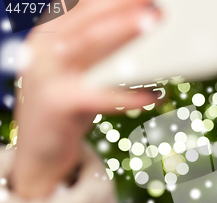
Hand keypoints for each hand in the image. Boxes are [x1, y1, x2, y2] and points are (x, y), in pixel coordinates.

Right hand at [10, 0, 160, 198]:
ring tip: (154, 22)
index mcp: (50, 37)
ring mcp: (47, 76)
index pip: (84, 9)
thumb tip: (142, 29)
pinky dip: (129, 95)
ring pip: (91, 46)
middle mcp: (44, 50)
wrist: (39, 152)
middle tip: (156, 4)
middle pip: (89, 22)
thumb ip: (101, 50)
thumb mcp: (79, 72)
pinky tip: (154, 94)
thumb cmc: (69, 106)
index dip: (114, 0)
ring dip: (125, 32)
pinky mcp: (58, 105)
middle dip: (123, 8)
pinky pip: (100, 97)